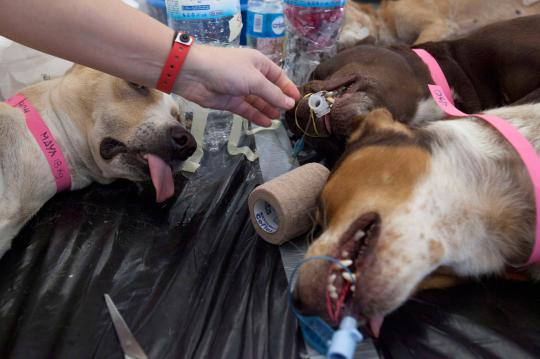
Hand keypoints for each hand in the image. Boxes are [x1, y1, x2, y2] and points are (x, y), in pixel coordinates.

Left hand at [175, 45, 300, 125]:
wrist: (195, 74)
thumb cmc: (228, 70)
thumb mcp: (255, 80)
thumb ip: (273, 94)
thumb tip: (290, 104)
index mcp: (259, 63)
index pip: (278, 76)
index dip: (288, 88)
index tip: (297, 100)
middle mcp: (251, 75)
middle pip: (269, 90)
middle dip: (278, 101)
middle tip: (289, 114)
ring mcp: (240, 89)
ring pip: (258, 101)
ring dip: (268, 110)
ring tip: (279, 119)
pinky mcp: (230, 101)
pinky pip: (247, 110)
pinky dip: (256, 116)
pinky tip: (266, 123)